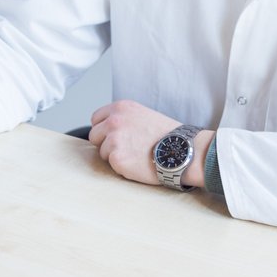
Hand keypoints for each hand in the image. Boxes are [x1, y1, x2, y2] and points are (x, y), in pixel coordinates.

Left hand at [87, 100, 211, 188]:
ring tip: (136, 155)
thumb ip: (122, 118)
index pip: (96, 119)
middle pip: (94, 136)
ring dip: (115, 156)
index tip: (113, 136)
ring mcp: (114, 140)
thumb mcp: (142, 115)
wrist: (182, 150)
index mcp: (120, 108)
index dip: (104, 130)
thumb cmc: (166, 135)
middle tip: (126, 148)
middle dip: (105, 144)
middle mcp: (113, 121)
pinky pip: (112, 165)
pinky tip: (138, 163)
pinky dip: (123, 167)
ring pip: (102, 152)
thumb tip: (106, 128)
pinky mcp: (117, 158)